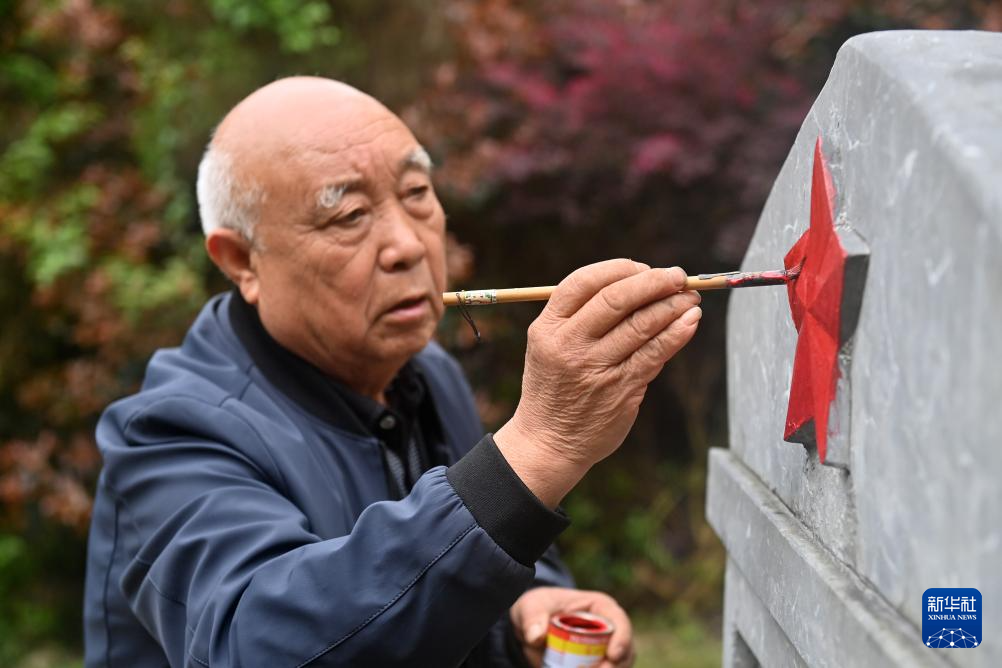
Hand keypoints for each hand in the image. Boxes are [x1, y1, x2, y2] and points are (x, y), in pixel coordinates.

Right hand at [495, 259, 700, 506]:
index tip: (643, 268)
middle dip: (653, 281)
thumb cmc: (554, 387)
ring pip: (641, 324)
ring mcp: (596, 368)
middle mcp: (570, 345)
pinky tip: (691, 320)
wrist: (549, 441)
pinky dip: (677, 333)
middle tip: (677, 276)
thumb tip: (636, 284)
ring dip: (672, 305)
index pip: (582, 282)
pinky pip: (656, 353)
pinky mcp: (621, 389)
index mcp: (547, 328)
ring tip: (690, 297)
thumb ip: (580, 317)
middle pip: (616, 298)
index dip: (618, 269)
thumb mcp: (548, 346)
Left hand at [510, 586, 634, 667]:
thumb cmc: (537, 608)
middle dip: (613, 667)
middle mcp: (609, 631)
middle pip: (624, 652)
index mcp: (600, 608)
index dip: (622, 638)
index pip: (620, 621)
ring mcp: (604, 652)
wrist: (530, 627)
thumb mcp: (531, 606)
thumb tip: (536, 636)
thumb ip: (532, 618)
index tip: (613, 655)